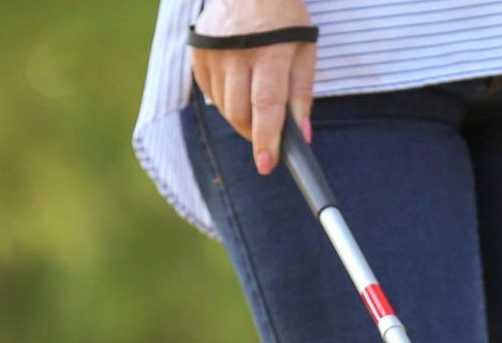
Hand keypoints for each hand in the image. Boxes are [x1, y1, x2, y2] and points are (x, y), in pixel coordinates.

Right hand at [190, 0, 318, 173]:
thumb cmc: (283, 21)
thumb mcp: (304, 52)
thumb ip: (302, 94)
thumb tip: (302, 135)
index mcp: (269, 52)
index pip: (266, 106)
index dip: (266, 139)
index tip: (266, 164)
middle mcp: (237, 53)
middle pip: (241, 112)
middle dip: (255, 133)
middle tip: (268, 138)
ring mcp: (213, 52)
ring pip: (224, 107)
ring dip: (242, 117)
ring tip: (256, 101)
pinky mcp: (197, 53)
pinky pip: (210, 93)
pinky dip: (226, 100)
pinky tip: (239, 85)